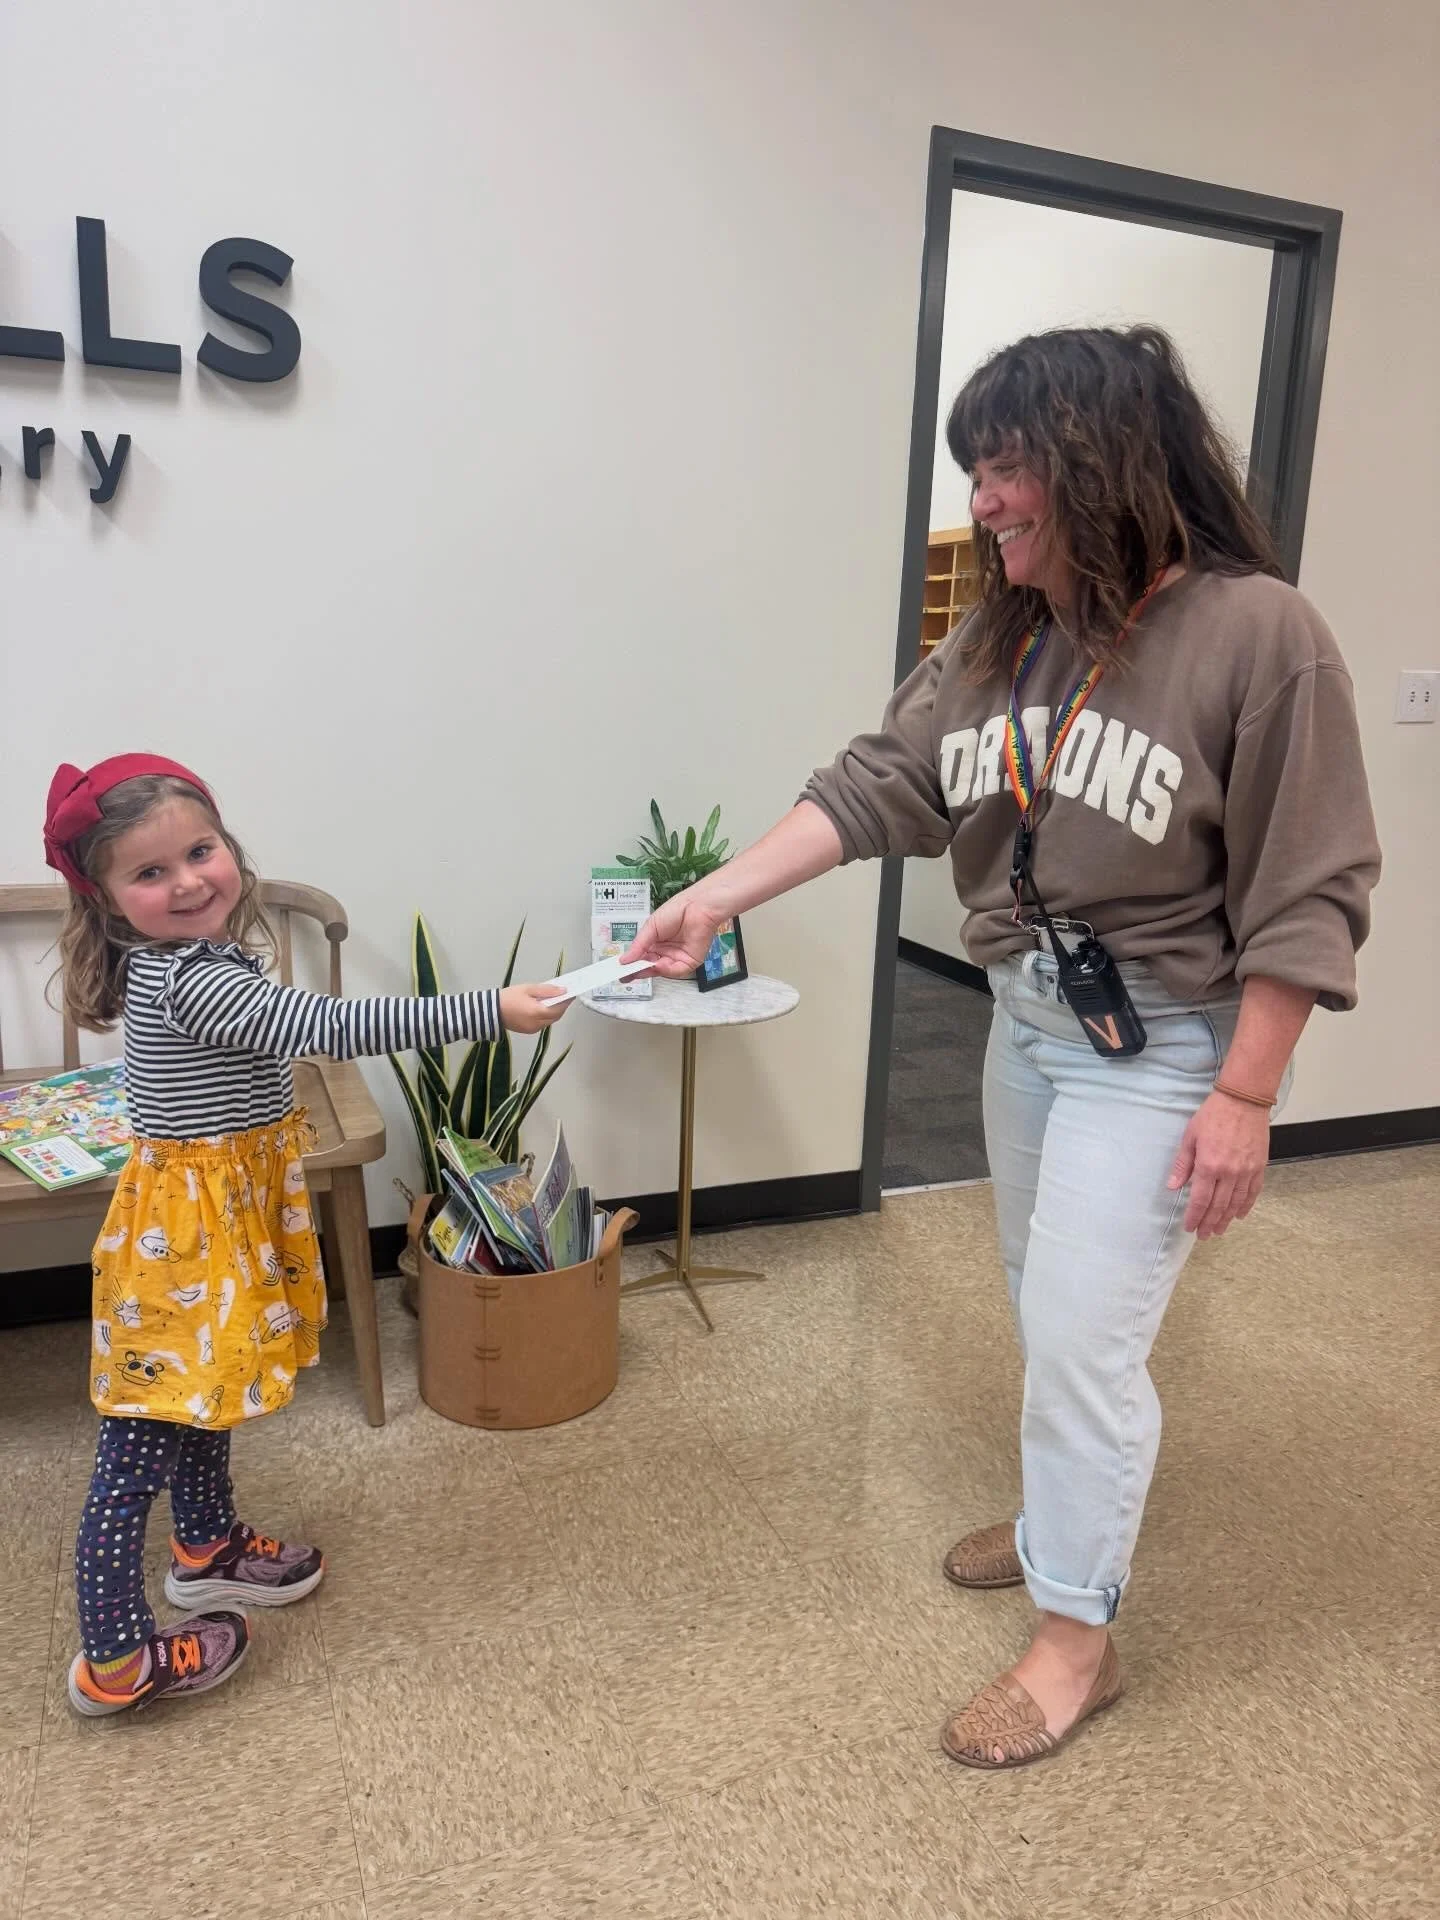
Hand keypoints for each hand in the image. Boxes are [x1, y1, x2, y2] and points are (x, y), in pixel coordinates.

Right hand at [499, 983, 571, 1033]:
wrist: (491, 1011)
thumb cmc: (509, 997)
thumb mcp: (528, 989)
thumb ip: (547, 990)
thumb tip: (563, 991)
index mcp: (537, 1012)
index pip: (559, 1008)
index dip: (567, 1001)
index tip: (572, 993)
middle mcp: (537, 1024)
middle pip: (556, 1016)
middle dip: (562, 1006)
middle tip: (564, 996)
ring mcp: (533, 1029)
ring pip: (550, 1021)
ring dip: (554, 1012)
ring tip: (554, 1000)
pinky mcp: (529, 1031)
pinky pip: (543, 1024)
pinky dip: (546, 1016)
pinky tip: (544, 1007)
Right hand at [624, 892, 727, 976]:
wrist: (698, 907)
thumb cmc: (676, 911)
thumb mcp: (651, 927)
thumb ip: (638, 945)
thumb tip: (623, 960)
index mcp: (655, 942)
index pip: (641, 957)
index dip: (631, 964)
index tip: (619, 970)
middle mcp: (666, 952)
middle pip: (649, 967)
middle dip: (637, 971)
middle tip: (625, 976)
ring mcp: (677, 957)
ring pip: (661, 971)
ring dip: (650, 970)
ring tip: (639, 968)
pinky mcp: (690, 961)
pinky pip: (676, 971)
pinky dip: (667, 970)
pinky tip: (658, 965)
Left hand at [1167, 1092, 1269, 1238]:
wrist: (1244, 1100)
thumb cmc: (1213, 1115)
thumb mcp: (1190, 1136)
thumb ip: (1183, 1164)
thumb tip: (1172, 1186)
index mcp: (1208, 1165)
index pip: (1200, 1200)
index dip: (1194, 1216)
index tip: (1190, 1228)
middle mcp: (1229, 1173)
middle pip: (1218, 1206)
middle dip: (1209, 1223)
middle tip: (1204, 1235)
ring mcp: (1246, 1171)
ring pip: (1236, 1203)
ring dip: (1226, 1219)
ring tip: (1219, 1230)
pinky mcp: (1259, 1166)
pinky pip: (1253, 1192)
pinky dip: (1246, 1205)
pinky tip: (1239, 1215)